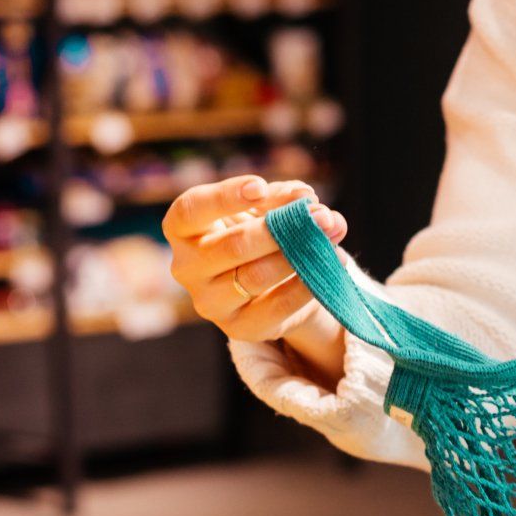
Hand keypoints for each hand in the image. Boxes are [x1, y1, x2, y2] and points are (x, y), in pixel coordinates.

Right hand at [164, 176, 349, 386]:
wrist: (271, 286)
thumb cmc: (258, 235)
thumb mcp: (263, 210)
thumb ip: (281, 199)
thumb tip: (306, 198)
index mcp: (183, 231)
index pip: (191, 210)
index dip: (224, 198)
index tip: (260, 187)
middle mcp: (187, 268)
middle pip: (232, 246)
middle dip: (282, 228)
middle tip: (321, 216)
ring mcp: (209, 302)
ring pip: (255, 276)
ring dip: (300, 254)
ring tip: (332, 235)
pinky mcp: (238, 328)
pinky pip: (277, 305)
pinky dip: (308, 284)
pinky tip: (332, 263)